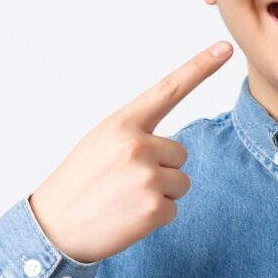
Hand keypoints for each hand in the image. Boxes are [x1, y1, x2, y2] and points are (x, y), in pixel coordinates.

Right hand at [28, 41, 233, 262]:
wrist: (52, 228)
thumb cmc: (79, 182)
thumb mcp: (100, 142)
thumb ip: (135, 134)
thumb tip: (171, 147)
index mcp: (122, 124)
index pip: (168, 89)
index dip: (200, 67)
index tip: (225, 48)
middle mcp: (137, 145)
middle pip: (178, 153)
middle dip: (160, 169)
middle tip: (124, 182)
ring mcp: (147, 177)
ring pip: (180, 181)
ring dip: (159, 194)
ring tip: (124, 199)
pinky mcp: (153, 208)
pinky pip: (173, 208)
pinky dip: (154, 217)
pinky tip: (127, 218)